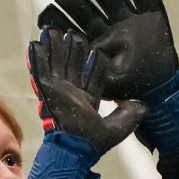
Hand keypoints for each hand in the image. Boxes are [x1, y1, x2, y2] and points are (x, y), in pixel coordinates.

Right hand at [27, 28, 145, 155]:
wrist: (74, 148)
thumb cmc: (92, 142)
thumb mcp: (117, 128)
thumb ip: (129, 116)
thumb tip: (143, 106)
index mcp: (86, 100)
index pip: (91, 76)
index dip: (93, 61)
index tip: (95, 48)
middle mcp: (71, 93)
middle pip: (71, 65)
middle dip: (71, 48)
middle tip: (71, 31)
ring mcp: (57, 90)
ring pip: (56, 64)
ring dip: (54, 48)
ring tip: (52, 30)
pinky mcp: (47, 91)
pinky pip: (40, 71)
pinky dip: (37, 58)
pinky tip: (35, 44)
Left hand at [37, 0, 178, 100]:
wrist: (160, 89)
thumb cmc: (129, 87)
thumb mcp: (107, 84)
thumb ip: (92, 70)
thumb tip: (76, 52)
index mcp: (94, 44)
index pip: (73, 27)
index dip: (60, 19)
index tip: (48, 11)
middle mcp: (109, 28)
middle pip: (88, 10)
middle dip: (75, 0)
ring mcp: (129, 20)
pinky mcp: (151, 17)